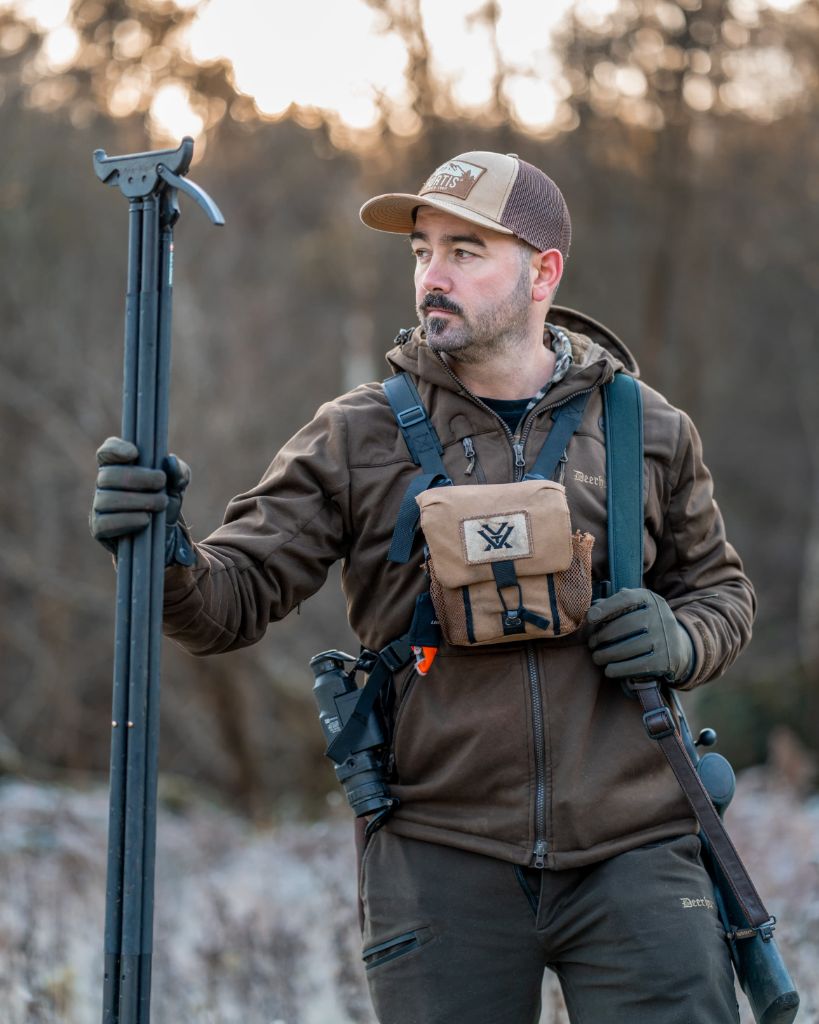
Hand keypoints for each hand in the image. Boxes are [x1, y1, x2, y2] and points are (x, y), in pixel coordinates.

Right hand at [90, 437, 193, 565]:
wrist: (165, 534)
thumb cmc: (165, 500)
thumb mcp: (178, 484)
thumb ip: (178, 471)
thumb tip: (170, 463)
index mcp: (118, 466)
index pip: (106, 451)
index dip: (116, 449)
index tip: (135, 453)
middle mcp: (103, 484)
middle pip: (108, 475)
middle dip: (138, 478)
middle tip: (161, 482)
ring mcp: (98, 506)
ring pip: (108, 499)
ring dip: (139, 500)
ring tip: (161, 503)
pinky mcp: (99, 528)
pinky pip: (106, 523)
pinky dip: (129, 520)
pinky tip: (146, 520)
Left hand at [586, 588, 694, 684]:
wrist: (678, 645)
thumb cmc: (644, 623)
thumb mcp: (634, 608)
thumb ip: (613, 605)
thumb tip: (591, 611)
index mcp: (649, 599)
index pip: (626, 599)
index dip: (606, 608)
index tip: (590, 618)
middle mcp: (660, 615)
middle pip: (625, 626)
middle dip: (602, 636)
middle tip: (591, 644)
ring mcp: (665, 638)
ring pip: (629, 647)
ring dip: (607, 654)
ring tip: (597, 658)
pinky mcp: (666, 659)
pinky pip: (638, 665)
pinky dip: (620, 669)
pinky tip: (609, 670)